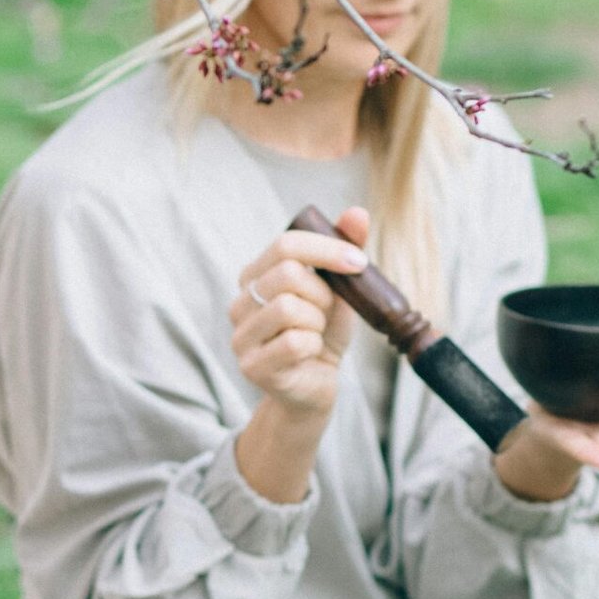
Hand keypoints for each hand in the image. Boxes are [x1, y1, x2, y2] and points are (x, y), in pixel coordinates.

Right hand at [230, 206, 369, 422]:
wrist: (315, 386)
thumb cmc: (323, 333)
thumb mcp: (339, 290)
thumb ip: (344, 251)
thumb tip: (357, 213)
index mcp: (255, 276)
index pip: (285, 244)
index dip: (326, 249)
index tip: (359, 262)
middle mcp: (239, 302)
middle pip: (287, 274)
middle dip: (322, 293)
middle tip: (327, 311)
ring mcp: (240, 335)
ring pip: (289, 308)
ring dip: (317, 321)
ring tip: (316, 333)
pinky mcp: (251, 366)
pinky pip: (294, 342)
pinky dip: (315, 345)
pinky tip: (310, 354)